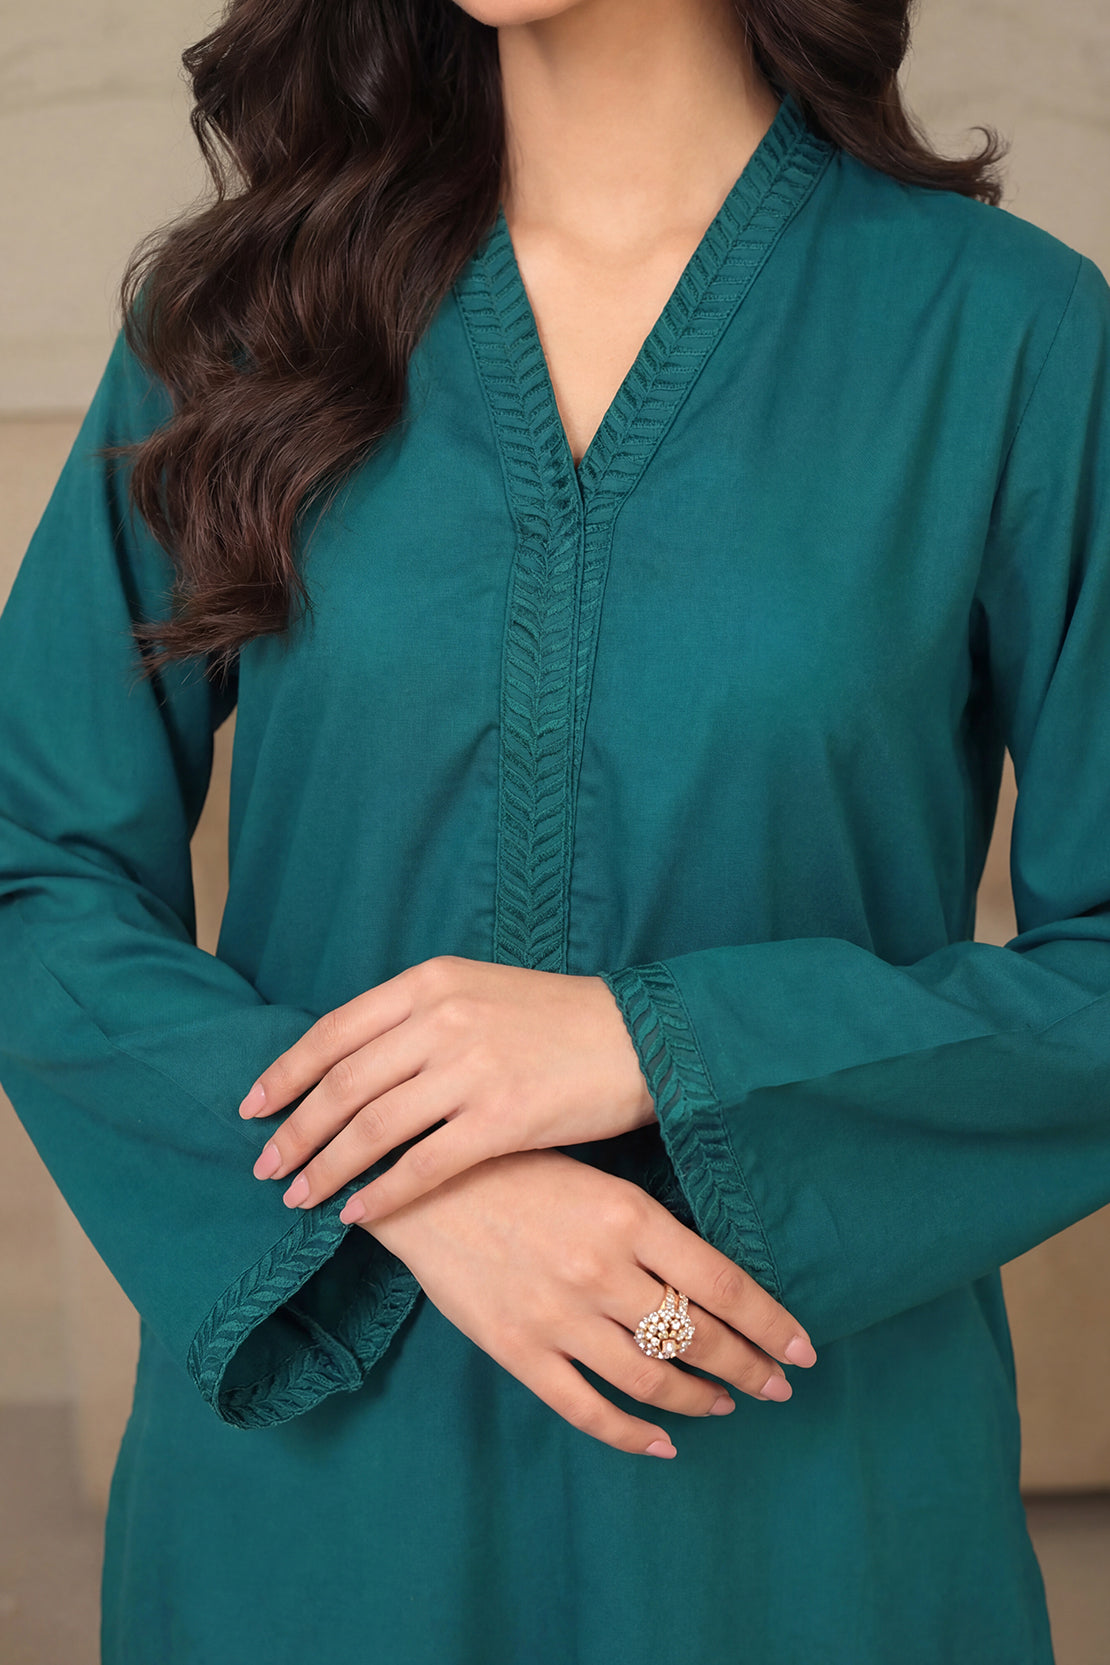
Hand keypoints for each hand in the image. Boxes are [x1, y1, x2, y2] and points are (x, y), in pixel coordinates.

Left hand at [239, 954, 655, 1219]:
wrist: (638, 1037)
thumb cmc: (556, 1021)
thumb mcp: (478, 992)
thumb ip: (416, 1018)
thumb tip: (348, 1064)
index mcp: (430, 982)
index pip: (334, 1031)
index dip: (285, 1073)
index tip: (252, 1107)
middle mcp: (442, 1018)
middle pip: (343, 1084)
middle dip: (295, 1131)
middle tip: (265, 1166)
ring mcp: (471, 1068)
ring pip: (372, 1128)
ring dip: (326, 1168)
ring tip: (298, 1197)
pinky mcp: (501, 1118)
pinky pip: (422, 1165)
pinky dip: (381, 1193)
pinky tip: (358, 1214)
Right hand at [360, 1146, 817, 1457]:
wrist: (420, 1184)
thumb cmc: (512, 1166)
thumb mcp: (595, 1177)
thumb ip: (648, 1227)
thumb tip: (710, 1277)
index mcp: (629, 1217)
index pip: (725, 1285)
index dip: (771, 1324)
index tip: (803, 1350)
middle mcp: (603, 1271)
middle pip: (698, 1336)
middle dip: (748, 1366)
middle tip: (777, 1384)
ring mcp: (560, 1317)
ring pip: (652, 1380)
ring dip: (700, 1399)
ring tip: (727, 1404)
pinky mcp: (519, 1350)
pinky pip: (588, 1409)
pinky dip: (633, 1434)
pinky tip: (662, 1442)